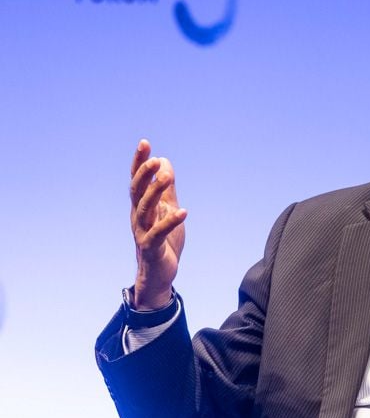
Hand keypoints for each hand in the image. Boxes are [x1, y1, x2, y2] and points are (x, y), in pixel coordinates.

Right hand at [129, 140, 186, 309]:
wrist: (159, 274)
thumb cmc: (163, 241)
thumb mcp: (168, 210)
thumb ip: (167, 189)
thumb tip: (165, 161)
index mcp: (141, 206)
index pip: (137, 180)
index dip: (139, 162)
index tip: (144, 143)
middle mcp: (138, 217)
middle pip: (136, 191)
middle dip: (144, 174)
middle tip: (154, 159)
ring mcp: (142, 232)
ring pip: (145, 209)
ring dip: (155, 192)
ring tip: (168, 178)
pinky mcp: (151, 247)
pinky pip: (159, 233)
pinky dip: (170, 222)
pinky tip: (183, 212)